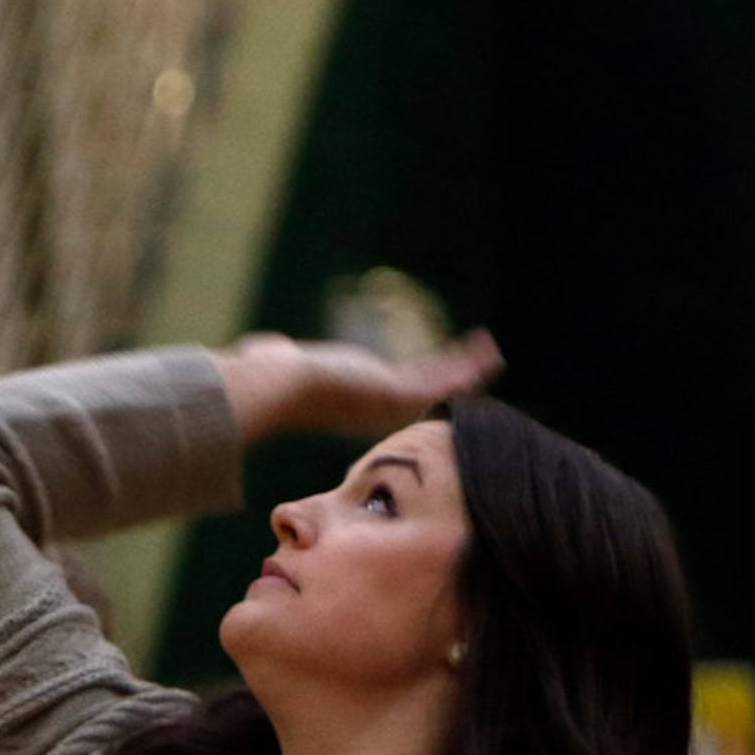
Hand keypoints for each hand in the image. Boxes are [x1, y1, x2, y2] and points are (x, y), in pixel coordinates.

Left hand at [214, 328, 502, 443]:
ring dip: (464, 372)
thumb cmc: (271, 377)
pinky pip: (444, 376)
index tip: (414, 382)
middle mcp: (373, 408)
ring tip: (489, 359)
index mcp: (346, 403)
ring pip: (437, 385)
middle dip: (441, 384)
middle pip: (416, 397)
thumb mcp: (277, 357)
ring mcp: (391, 403)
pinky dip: (468, 362)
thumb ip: (274, 352)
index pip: (382, 397)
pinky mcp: (404, 391)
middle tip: (463, 376)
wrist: (282, 386)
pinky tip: (490, 350)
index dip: (401, 389)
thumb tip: (264, 346)